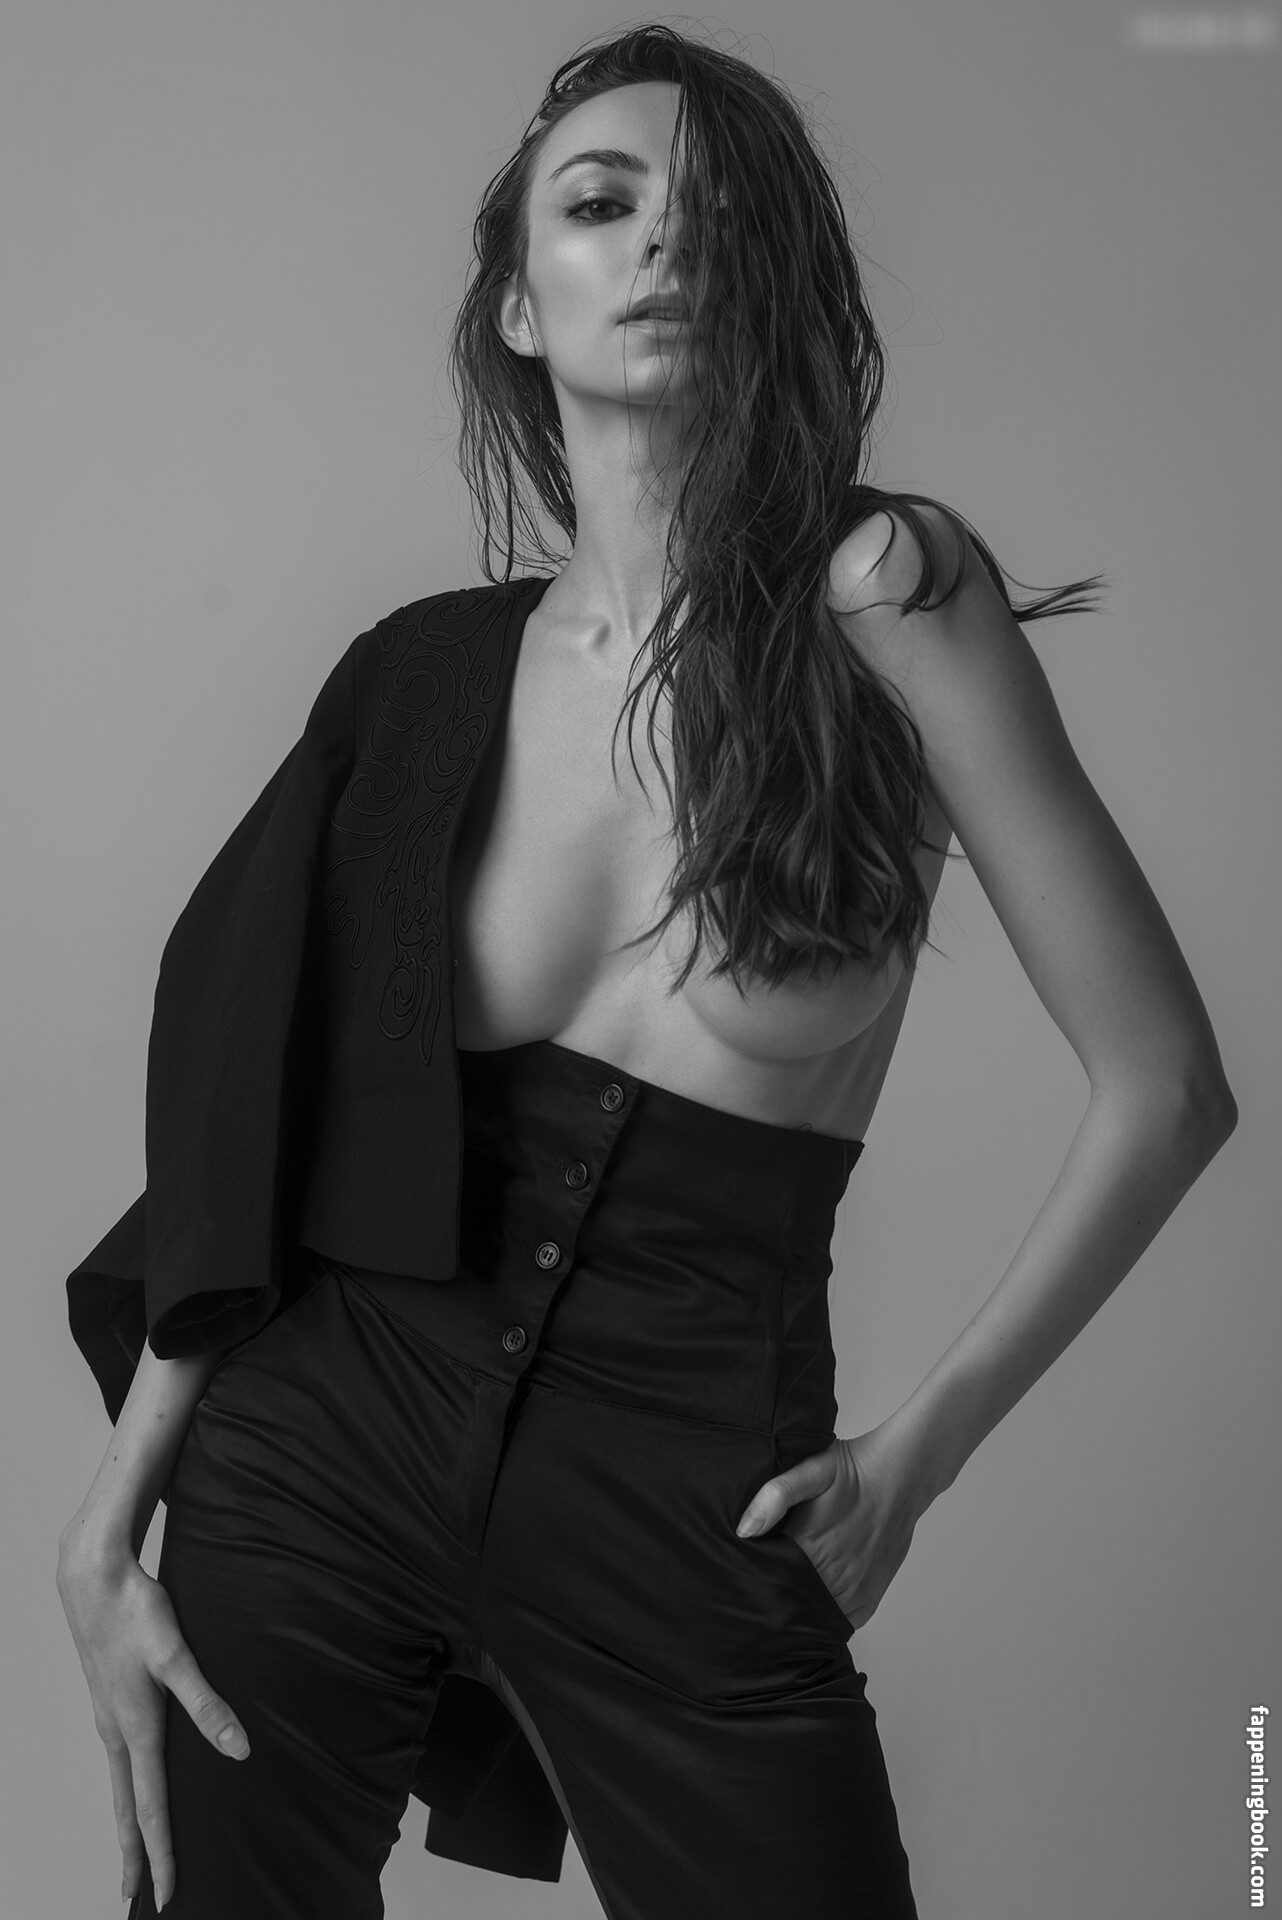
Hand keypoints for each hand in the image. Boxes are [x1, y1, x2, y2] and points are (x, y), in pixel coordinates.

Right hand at [56, 1527, 249, 1911]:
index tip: (168, 1894)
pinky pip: (119, 1760)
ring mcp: (109, 1717)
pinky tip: (137, 1781)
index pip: (150, 1809)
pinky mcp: (110, 1700)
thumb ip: (207, 1704)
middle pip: (127, 1809)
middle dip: (134, 1855)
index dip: (161, 1854)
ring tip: (136, 1852)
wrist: (93, 1578)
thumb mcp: (176, 1655)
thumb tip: (238, 1750)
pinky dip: (127, 1788)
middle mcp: (117, 1731)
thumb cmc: (136, 1612)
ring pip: (121, 1785)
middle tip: (138, 1895)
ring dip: (129, 1823)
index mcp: (135, 1729)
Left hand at [735, 1425, 927, 1629]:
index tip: (745, 1573)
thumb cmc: (852, 1472)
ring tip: (787, 1593)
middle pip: (789, 1602)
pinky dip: (826, 1617)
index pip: (768, 1579)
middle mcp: (831, 1577)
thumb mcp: (809, 1470)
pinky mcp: (868, 1599)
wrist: (898, 1478)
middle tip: (762, 1585)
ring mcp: (853, 1592)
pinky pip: (841, 1622)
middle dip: (774, 1596)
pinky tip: (816, 1600)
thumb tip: (745, 1531)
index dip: (754, 1578)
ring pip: (814, 1616)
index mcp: (808, 1548)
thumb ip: (775, 1496)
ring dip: (800, 1609)